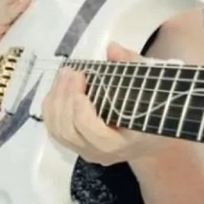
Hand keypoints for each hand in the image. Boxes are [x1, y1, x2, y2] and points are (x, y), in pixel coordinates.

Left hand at [42, 42, 168, 165]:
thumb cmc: (151, 107)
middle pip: (71, 132)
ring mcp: (87, 151)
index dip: (82, 112)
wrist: (150, 135)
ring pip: (59, 132)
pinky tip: (59, 87)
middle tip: (71, 72)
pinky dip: (52, 108)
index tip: (82, 80)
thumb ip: (132, 65)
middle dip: (66, 98)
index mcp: (124, 143)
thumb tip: (112, 49)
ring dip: (56, 100)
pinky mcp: (76, 146)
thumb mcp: (150, 84)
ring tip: (65, 75)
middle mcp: (102, 153)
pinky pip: (55, 131)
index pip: (96, 135)